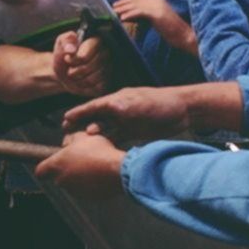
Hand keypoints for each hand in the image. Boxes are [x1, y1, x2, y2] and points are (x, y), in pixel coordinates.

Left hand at [34, 130, 125, 198]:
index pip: (40, 171)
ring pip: (73, 183)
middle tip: (80, 158)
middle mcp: (62, 181)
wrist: (117, 170)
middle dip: (67, 168)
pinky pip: (86, 190)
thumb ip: (71, 138)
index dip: (45, 166)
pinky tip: (101, 174)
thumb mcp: (83, 137)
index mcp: (57, 165)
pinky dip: (91, 183)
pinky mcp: (88, 198)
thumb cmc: (99, 151)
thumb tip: (67, 141)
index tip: (52, 162)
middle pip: (58, 176)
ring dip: (80, 176)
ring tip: (94, 164)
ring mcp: (75, 191)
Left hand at [52, 30, 110, 96]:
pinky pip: (95, 89)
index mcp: (96, 41)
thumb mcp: (61, 44)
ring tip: (74, 76)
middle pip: (87, 69)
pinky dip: (84, 88)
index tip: (67, 59)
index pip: (83, 57)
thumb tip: (71, 49)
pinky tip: (81, 82)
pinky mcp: (107, 81)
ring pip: (91, 80)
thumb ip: (65, 41)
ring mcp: (108, 68)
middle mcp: (106, 54)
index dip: (72, 61)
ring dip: (77, 81)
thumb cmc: (64, 55)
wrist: (65, 71)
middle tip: (69, 70)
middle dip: (73, 72)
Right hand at [62, 86, 188, 142]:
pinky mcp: (136, 131)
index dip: (79, 113)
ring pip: (105, 129)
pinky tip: (100, 149)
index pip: (93, 106)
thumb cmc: (159, 103)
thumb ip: (115, 108)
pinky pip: (117, 137)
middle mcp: (119, 110)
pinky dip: (108, 142)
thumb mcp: (135, 104)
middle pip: (96, 118)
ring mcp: (127, 121)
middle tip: (66, 134)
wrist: (183, 110)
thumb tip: (97, 113)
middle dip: (81, 125)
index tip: (65, 119)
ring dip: (93, 135)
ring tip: (80, 144)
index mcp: (117, 100)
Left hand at [113, 0, 195, 53]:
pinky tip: (123, 18)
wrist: (186, 36)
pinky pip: (141, 12)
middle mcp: (158, 0)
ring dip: (124, 8)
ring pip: (137, 5)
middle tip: (112, 7)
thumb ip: (144, 17)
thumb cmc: (172, 32)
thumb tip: (127, 16)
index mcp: (158, 1)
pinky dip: (130, 14)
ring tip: (115, 12)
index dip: (127, 1)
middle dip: (123, 3)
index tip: (117, 4)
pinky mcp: (158, 14)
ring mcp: (158, 6)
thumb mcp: (155, 21)